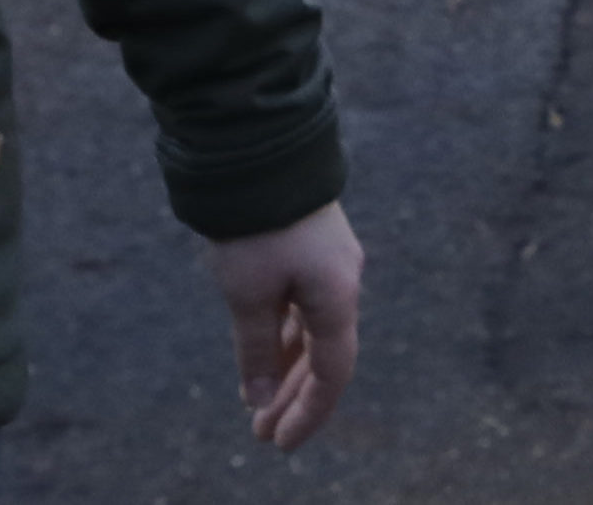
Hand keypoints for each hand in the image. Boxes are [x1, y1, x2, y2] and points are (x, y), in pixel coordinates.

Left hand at [205, 198, 362, 450]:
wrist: (259, 148)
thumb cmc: (255, 225)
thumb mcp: (248, 294)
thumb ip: (256, 350)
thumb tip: (257, 398)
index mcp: (337, 296)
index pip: (331, 373)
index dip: (308, 413)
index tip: (279, 443)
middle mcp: (343, 282)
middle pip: (324, 357)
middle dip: (292, 398)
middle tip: (260, 433)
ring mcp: (330, 263)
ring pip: (312, 332)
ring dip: (285, 369)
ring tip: (255, 402)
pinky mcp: (312, 247)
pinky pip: (304, 307)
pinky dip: (284, 337)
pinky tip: (262, 354)